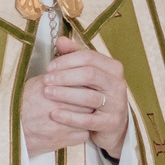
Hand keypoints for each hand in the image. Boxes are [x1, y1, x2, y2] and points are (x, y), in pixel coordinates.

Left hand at [21, 42, 129, 158]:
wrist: (111, 123)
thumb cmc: (96, 93)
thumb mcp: (88, 73)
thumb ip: (75, 56)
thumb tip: (60, 40)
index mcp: (113, 68)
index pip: (89, 57)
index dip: (66, 61)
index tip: (49, 68)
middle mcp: (118, 84)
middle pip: (89, 74)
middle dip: (64, 77)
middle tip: (46, 80)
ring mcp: (117, 104)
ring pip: (89, 97)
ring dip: (64, 95)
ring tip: (47, 93)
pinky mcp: (111, 123)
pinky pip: (88, 120)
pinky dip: (69, 117)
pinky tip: (54, 114)